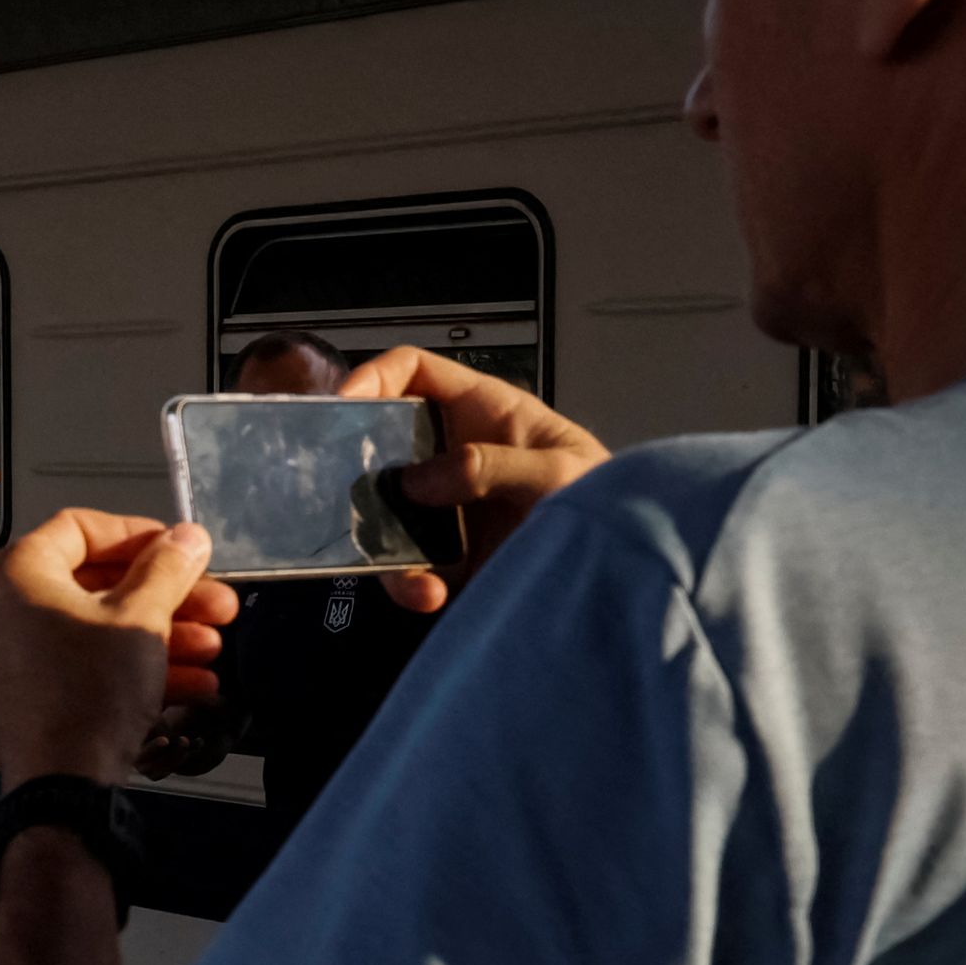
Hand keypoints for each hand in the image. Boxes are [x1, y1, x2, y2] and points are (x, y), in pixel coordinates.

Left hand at [0, 512, 235, 790]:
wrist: (62, 783)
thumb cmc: (92, 688)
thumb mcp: (141, 618)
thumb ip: (167, 569)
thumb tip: (187, 537)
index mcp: (16, 574)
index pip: (80, 528)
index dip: (138, 535)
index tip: (181, 550)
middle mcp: (3, 609)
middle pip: (96, 584)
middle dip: (166, 594)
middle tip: (217, 604)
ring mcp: (13, 656)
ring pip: (98, 628)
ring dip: (163, 633)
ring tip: (214, 646)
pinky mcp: (32, 696)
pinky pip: (86, 665)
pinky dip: (135, 666)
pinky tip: (194, 683)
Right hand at [337, 346, 609, 613]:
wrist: (625, 576)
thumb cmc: (608, 503)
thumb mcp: (559, 471)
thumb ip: (492, 465)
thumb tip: (418, 482)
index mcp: (480, 413)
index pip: (413, 372)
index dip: (374, 377)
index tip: (346, 404)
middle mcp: (451, 455)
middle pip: (380, 442)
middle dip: (355, 465)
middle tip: (340, 487)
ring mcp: (442, 507)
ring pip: (378, 510)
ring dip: (375, 537)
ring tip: (404, 566)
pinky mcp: (442, 555)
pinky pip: (401, 565)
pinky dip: (406, 583)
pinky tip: (430, 592)